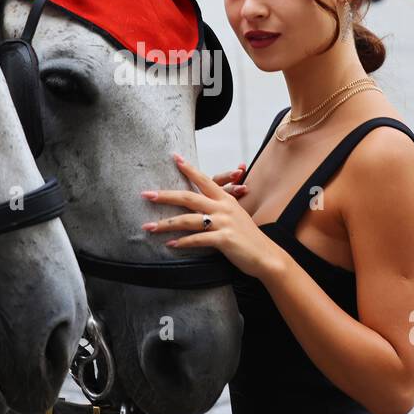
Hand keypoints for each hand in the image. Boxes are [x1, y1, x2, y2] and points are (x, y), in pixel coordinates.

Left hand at [142, 153, 284, 282]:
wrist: (266, 256)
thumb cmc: (247, 237)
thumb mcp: (234, 216)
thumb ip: (218, 208)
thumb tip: (199, 207)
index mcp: (225, 199)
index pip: (204, 180)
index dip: (188, 168)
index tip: (174, 157)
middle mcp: (223, 208)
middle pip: (189, 197)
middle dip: (165, 196)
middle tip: (146, 194)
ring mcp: (224, 223)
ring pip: (188, 220)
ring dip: (166, 224)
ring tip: (149, 226)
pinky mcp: (224, 239)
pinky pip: (198, 239)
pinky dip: (182, 242)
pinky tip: (170, 244)